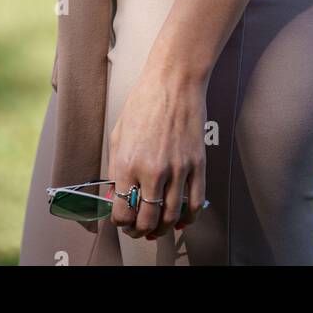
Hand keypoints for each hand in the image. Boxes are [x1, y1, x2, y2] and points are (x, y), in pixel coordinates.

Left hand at [107, 57, 207, 241]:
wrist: (174, 81)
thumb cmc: (144, 102)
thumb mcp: (118, 134)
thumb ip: (114, 168)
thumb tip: (115, 195)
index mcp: (127, 163)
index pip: (121, 212)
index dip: (121, 223)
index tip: (123, 221)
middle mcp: (152, 171)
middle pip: (146, 220)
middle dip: (139, 231)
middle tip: (138, 229)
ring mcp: (177, 169)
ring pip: (171, 217)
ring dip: (162, 229)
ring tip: (157, 228)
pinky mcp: (197, 164)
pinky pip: (195, 203)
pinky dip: (188, 218)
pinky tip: (181, 220)